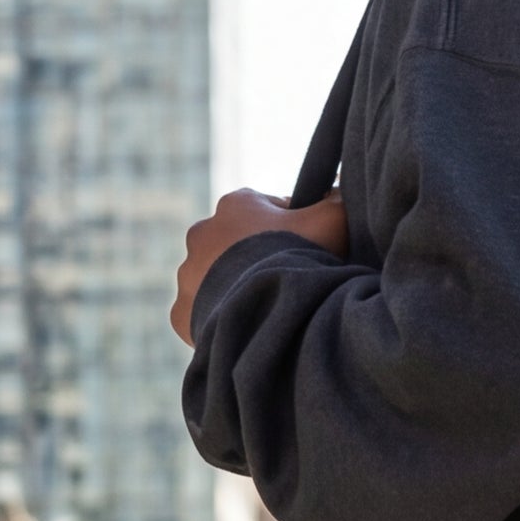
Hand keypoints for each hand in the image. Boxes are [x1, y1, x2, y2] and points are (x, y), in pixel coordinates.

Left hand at [174, 188, 346, 340]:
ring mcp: (187, 275)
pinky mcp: (180, 312)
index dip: (294, 232)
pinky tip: (246, 327)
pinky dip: (221, 321)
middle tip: (287, 284)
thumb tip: (339, 193)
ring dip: (237, 291)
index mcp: (235, 204)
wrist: (267, 309)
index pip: (269, 213)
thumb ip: (336, 201)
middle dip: (259, 262)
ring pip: (216, 282)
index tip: (309, 253)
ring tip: (267, 310)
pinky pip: (202, 316)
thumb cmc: (298, 257)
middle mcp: (202, 233)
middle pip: (238, 248)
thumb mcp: (331, 220)